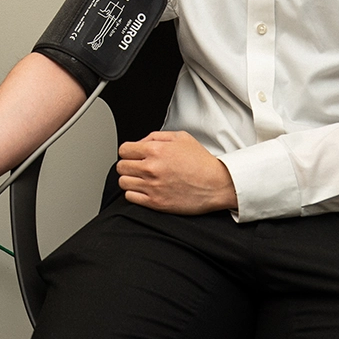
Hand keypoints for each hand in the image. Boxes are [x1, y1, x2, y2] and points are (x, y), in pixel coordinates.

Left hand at [116, 131, 237, 214]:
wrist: (217, 184)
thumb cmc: (202, 162)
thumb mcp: (181, 138)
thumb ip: (156, 136)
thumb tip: (140, 142)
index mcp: (156, 150)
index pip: (124, 150)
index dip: (128, 152)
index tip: (133, 156)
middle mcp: (151, 167)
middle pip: (121, 166)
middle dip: (128, 165)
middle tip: (138, 167)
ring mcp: (152, 186)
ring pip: (123, 182)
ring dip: (130, 180)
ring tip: (141, 179)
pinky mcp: (156, 202)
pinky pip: (130, 197)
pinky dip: (134, 193)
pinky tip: (145, 190)